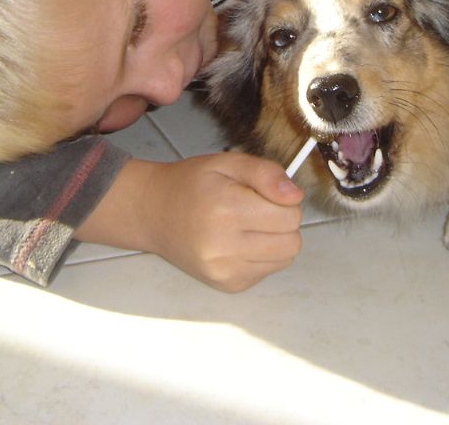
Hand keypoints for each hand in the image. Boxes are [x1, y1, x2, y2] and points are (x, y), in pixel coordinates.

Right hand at [77, 153, 303, 291]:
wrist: (152, 213)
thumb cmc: (191, 184)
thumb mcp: (226, 163)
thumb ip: (265, 173)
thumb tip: (295, 196)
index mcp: (226, 208)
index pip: (290, 215)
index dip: (284, 201)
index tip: (264, 194)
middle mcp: (224, 246)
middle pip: (291, 241)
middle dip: (283, 222)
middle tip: (258, 209)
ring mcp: (224, 270)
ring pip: (284, 259)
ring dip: (276, 240)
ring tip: (249, 226)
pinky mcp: (227, 285)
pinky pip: (267, 271)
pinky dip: (262, 255)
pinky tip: (239, 242)